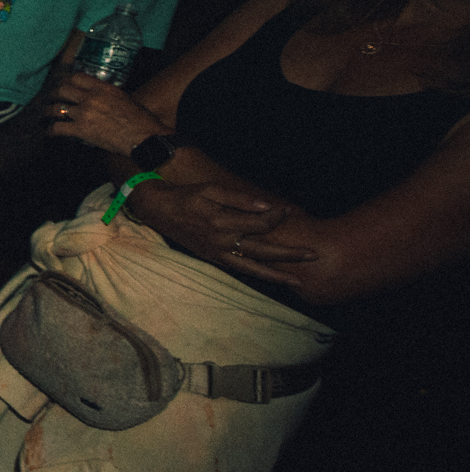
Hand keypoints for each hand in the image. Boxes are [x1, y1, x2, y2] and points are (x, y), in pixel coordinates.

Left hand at [44, 72, 171, 156]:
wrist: (144, 138)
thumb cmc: (140, 120)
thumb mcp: (124, 98)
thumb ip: (108, 94)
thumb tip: (99, 96)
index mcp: (103, 88)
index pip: (77, 77)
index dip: (67, 80)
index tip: (63, 84)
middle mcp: (91, 97)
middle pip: (62, 89)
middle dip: (54, 93)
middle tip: (50, 98)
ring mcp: (84, 113)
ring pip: (56, 108)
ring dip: (47, 111)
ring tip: (44, 114)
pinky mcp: (81, 130)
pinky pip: (58, 128)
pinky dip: (50, 130)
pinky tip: (47, 132)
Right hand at [124, 178, 313, 270]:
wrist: (158, 210)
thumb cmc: (186, 196)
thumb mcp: (210, 189)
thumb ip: (239, 198)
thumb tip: (267, 207)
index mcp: (222, 221)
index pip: (259, 224)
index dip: (276, 217)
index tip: (286, 211)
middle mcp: (221, 241)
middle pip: (262, 251)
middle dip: (289, 254)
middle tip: (313, 255)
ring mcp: (217, 253)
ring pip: (252, 268)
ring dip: (276, 276)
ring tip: (297, 282)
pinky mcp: (213, 259)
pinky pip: (239, 270)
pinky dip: (257, 275)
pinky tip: (271, 278)